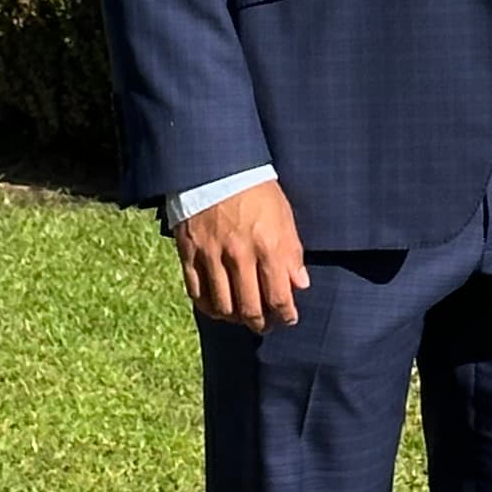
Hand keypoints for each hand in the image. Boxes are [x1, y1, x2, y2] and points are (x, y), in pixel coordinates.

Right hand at [174, 183, 309, 330]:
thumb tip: (301, 284)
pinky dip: (208, 306)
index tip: (288, 319)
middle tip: (265, 324)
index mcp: (267, 245)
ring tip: (242, 317)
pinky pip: (197, 293)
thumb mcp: (284, 215)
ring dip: (235, 318)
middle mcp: (239, 255)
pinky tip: (218, 308)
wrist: (216, 167)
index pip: (278, 296)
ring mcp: (212, 256)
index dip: (285, 315)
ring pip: (222, 306)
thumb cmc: (256, 190)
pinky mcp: (189, 254)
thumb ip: (292, 252)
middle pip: (250, 308)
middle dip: (260, 323)